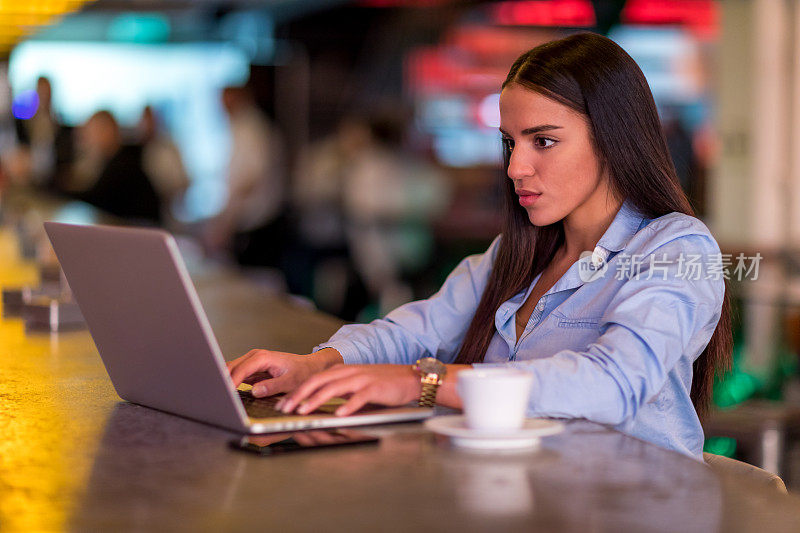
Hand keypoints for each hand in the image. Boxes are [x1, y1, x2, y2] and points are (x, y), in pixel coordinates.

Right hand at [226, 348, 342, 396]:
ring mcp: (251, 362)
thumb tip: (255, 391)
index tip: (223, 393)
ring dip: (223, 381)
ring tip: (215, 395)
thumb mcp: (291, 382)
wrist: (310, 367)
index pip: (241, 369)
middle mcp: (254, 357)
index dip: (231, 381)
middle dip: (221, 380)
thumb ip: (273, 386)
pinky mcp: (251, 369)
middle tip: (213, 396)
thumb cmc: (303, 373)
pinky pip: (236, 375)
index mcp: (263, 357)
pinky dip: (229, 383)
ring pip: (230, 370)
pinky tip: (224, 394)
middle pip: (230, 368)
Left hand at [276, 364, 419, 416]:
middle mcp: (350, 372)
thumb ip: (339, 388)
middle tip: (285, 409)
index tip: (283, 403)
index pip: (314, 379)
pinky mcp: (375, 388)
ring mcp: (362, 379)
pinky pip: (359, 397)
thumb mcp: (357, 382)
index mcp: (343, 371)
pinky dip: (348, 405)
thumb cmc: (383, 383)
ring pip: (334, 387)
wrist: (410, 378)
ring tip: (304, 412)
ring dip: (316, 400)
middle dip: (299, 395)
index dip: (297, 391)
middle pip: (318, 381)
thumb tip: (317, 401)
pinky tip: (339, 414)